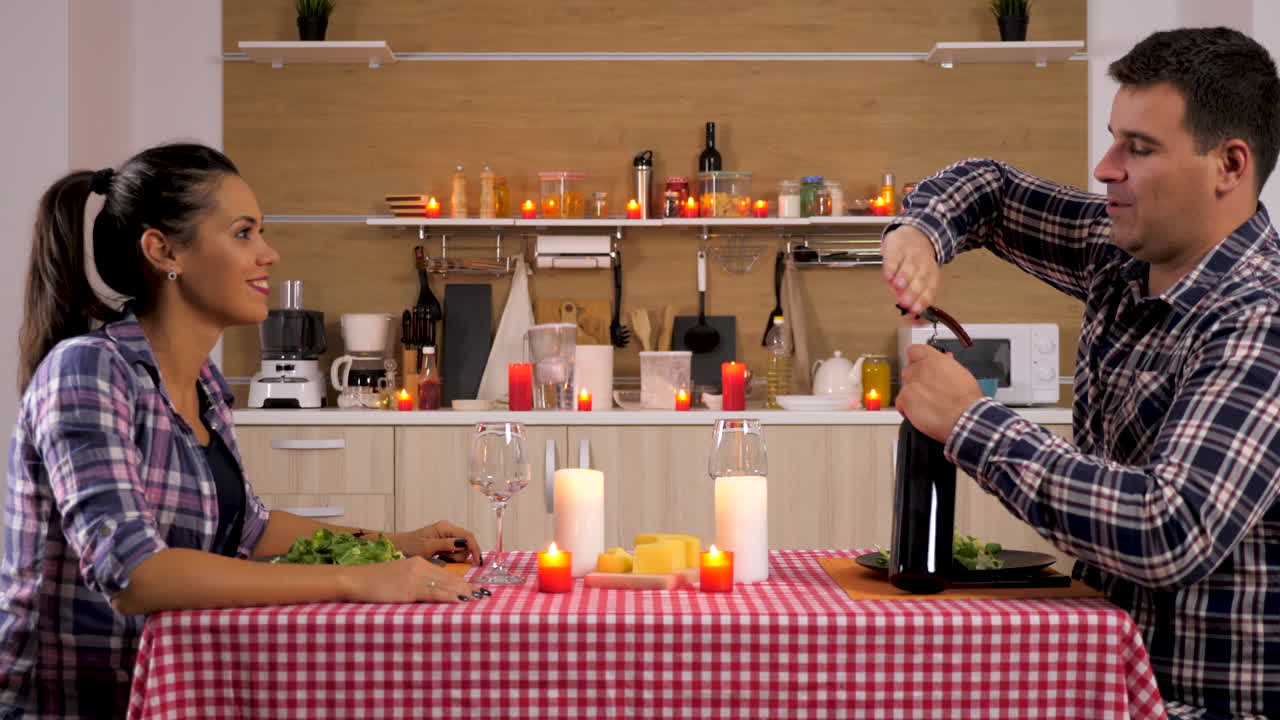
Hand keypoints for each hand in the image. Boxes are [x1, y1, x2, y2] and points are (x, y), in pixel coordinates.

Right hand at [340, 556, 482, 603]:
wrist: (356, 580)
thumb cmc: (373, 582)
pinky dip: (450, 597)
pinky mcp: (410, 588)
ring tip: (477, 599)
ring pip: (445, 585)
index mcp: (418, 563)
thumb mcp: (398, 578)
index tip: (473, 589)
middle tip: (483, 595)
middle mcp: (420, 567)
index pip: (445, 574)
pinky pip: (434, 593)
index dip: (461, 582)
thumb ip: (414, 582)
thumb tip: (429, 592)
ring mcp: (416, 577)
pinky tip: (460, 600)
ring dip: (463, 592)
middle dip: (467, 587)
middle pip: (449, 578)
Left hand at [392, 521, 483, 565]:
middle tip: (447, 559)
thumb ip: (446, 544)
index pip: (468, 536)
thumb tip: (463, 543)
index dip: (475, 548)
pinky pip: (454, 550)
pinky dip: (451, 556)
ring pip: (461, 548)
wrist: (396, 546)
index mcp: (445, 528)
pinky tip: (441, 558)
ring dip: (455, 556)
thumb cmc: (409, 546)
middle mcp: (448, 529)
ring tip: (441, 559)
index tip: (477, 562)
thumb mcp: (427, 547)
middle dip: (462, 554)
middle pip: (466, 543)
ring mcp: (446, 536)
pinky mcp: (443, 542)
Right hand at [882, 225, 940, 316]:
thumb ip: (915, 301)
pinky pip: (894, 258)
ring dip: (903, 278)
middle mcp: (923, 267)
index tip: (916, 311)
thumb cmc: (916, 263)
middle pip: (920, 279)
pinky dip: (891, 267)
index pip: (929, 290)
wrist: (915, 234)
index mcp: (931, 276)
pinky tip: (888, 276)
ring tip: (898, 287)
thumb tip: (913, 321)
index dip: (923, 301)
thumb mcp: (920, 281)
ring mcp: (910, 257)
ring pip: (908, 268)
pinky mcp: (897, 249)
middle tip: (905, 302)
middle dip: (913, 291)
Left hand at [896, 344, 984, 441]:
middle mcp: (922, 369)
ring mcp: (912, 383)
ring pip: (904, 387)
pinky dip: (906, 409)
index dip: (916, 360)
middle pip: (909, 371)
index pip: (915, 351)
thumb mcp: (962, 374)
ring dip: (912, 395)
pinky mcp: (905, 399)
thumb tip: (946, 359)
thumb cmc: (968, 400)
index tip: (919, 366)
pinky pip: (900, 403)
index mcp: (935, 360)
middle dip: (916, 380)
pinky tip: (920, 413)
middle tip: (928, 390)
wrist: (965, 416)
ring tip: (927, 404)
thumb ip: (948, 364)